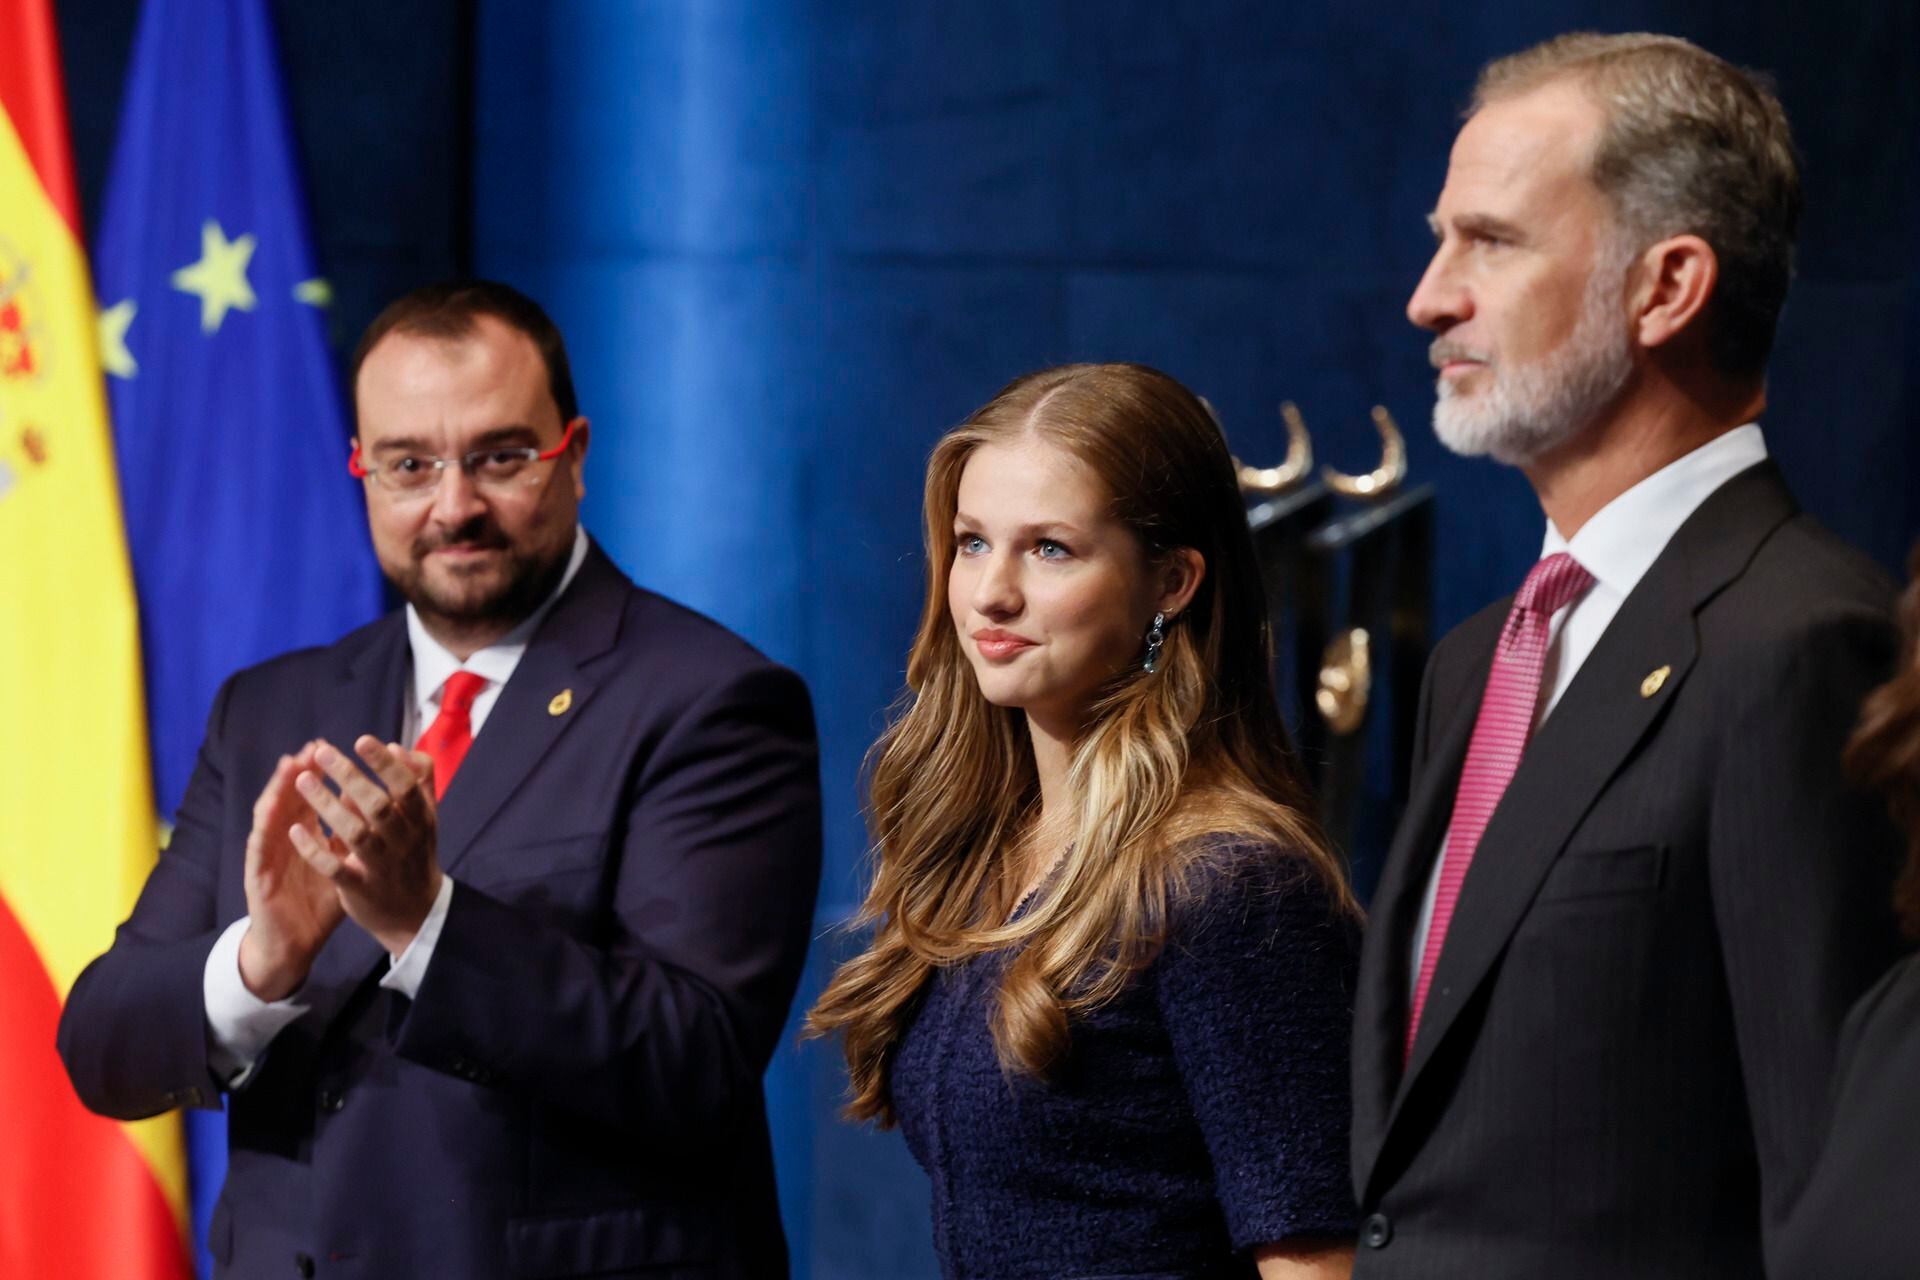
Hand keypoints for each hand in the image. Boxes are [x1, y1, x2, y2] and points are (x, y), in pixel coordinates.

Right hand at [238, 744, 346, 1000]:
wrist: (294, 943)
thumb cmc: (319, 901)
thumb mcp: (343, 864)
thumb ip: (357, 835)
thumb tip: (378, 803)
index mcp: (308, 834)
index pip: (316, 796)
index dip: (327, 774)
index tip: (341, 748)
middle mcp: (285, 839)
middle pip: (292, 798)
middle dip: (304, 770)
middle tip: (316, 747)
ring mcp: (269, 855)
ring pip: (271, 815)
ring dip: (279, 789)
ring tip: (289, 765)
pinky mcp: (258, 876)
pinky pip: (261, 850)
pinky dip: (267, 830)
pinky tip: (273, 813)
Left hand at [290, 736, 442, 957]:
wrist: (416, 913)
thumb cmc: (415, 854)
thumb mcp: (427, 817)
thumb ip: (419, 781)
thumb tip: (398, 747)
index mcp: (421, 819)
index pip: (407, 786)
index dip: (385, 764)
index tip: (361, 740)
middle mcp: (404, 841)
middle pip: (378, 806)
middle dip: (350, 777)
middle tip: (322, 753)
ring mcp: (382, 867)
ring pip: (355, 834)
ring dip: (327, 805)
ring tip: (302, 780)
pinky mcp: (361, 890)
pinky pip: (335, 869)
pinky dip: (314, 850)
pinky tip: (294, 830)